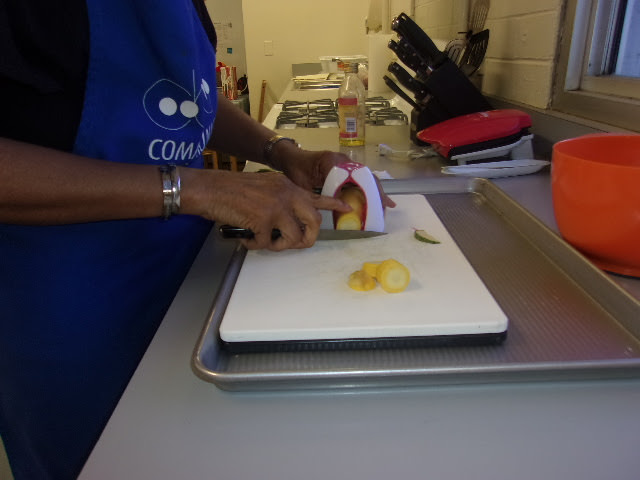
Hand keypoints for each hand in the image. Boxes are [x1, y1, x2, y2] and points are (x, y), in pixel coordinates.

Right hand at [181, 168, 350, 250]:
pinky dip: (254, 245)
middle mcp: (287, 194)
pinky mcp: (264, 219)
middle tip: (292, 244)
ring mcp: (277, 206)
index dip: (334, 204)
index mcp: (287, 186)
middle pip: (313, 223)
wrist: (209, 189)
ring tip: (262, 240)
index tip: (348, 208)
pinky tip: (244, 238)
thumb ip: (280, 200)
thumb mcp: (264, 188)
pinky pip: (267, 244)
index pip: (317, 195)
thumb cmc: (231, 190)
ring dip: (277, 246)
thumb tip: (290, 224)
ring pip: (294, 238)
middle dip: (306, 239)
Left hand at [276, 147, 396, 208]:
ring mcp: (346, 163)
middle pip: (366, 177)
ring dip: (376, 192)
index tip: (375, 205)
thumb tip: (342, 209)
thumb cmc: (295, 171)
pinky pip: (360, 179)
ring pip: (366, 178)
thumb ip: (322, 196)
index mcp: (334, 163)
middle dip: (377, 193)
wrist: (290, 158)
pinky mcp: (345, 168)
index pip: (356, 179)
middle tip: (386, 209)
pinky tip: (377, 199)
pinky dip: (369, 189)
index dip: (367, 193)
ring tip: (385, 207)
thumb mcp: (305, 186)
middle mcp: (344, 161)